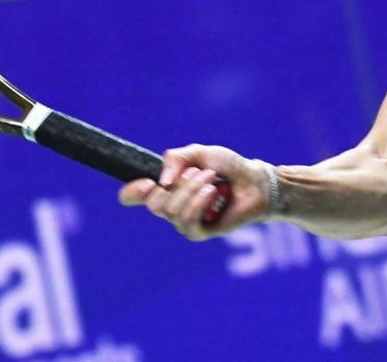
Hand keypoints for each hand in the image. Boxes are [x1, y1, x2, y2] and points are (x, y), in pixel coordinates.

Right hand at [119, 144, 270, 240]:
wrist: (254, 180)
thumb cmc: (227, 167)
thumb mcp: (199, 153)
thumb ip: (176, 158)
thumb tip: (161, 183)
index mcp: (164, 187)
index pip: (132, 197)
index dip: (132, 192)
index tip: (147, 182)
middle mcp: (169, 206)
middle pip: (153, 204)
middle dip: (180, 184)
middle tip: (202, 173)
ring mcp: (183, 221)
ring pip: (172, 211)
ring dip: (194, 189)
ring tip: (213, 180)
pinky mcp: (198, 233)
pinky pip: (187, 222)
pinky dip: (200, 203)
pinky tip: (214, 193)